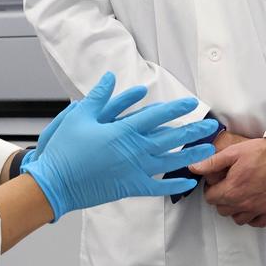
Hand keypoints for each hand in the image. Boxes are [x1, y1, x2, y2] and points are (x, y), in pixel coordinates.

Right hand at [24, 72, 218, 219]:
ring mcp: (133, 170)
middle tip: (210, 126)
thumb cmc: (66, 148)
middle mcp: (133, 150)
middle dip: (192, 131)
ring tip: (209, 150)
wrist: (55, 182)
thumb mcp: (80, 115)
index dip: (175, 109)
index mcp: (122, 131)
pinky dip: (174, 184)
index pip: (156, 116)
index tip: (191, 103)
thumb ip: (99, 96)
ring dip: (191, 155)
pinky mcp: (130, 187)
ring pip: (169, 161)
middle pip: (170, 138)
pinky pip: (157, 186)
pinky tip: (189, 181)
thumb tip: (111, 78)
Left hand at [189, 138, 265, 226]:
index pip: (210, 199)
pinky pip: (258, 223)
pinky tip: (252, 206)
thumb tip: (193, 168)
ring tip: (238, 196)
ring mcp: (259, 208)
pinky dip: (253, 218)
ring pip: (238, 219)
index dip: (210, 189)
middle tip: (227, 186)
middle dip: (221, 199)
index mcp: (232, 190)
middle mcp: (244, 203)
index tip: (216, 182)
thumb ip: (211, 163)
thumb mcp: (232, 152)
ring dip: (235, 210)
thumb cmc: (260, 151)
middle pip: (222, 210)